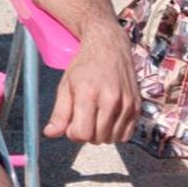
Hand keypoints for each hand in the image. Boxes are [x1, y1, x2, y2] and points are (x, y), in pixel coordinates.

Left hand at [43, 26, 139, 143]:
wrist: (109, 47)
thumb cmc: (84, 65)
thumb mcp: (65, 85)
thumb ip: (59, 112)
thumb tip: (50, 133)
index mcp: (89, 93)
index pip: (81, 134)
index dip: (73, 133)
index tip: (72, 122)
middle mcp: (111, 100)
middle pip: (96, 139)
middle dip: (86, 133)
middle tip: (83, 116)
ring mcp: (127, 104)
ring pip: (111, 139)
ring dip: (101, 134)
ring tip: (96, 116)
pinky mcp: (137, 107)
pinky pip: (126, 135)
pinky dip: (115, 132)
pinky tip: (109, 118)